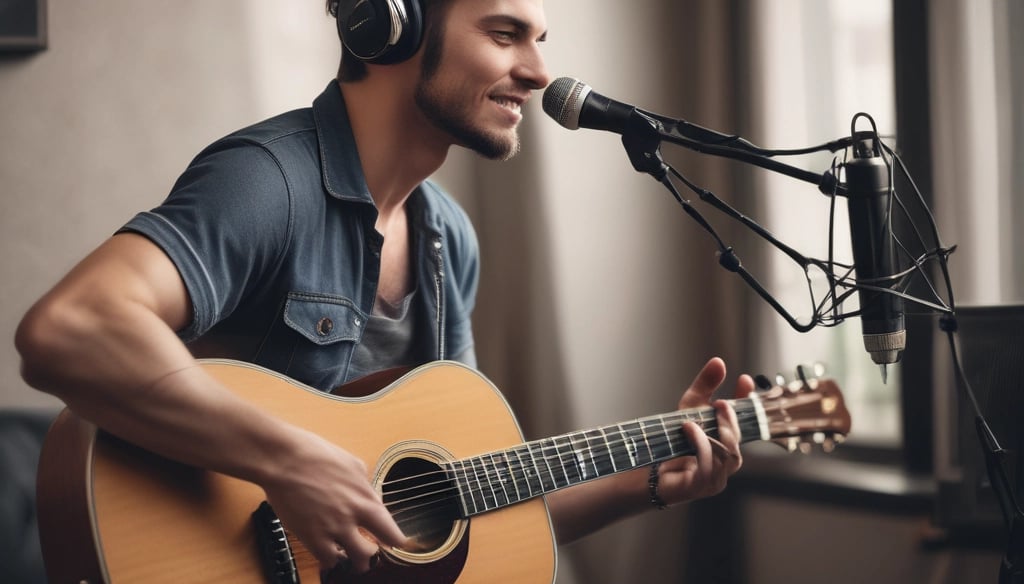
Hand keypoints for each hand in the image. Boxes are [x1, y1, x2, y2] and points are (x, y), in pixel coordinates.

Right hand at [259, 433, 407, 576]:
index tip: (396, 543)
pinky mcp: (311, 536)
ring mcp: (332, 528)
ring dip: (355, 561)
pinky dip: (331, 559)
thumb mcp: (352, 463)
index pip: (390, 530)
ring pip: (353, 560)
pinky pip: (327, 559)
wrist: (283, 459)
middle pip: (373, 551)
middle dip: (373, 555)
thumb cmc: (315, 454)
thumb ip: (363, 484)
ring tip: (352, 558)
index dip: (395, 540)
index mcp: (365, 497)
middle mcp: (352, 516)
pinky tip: (329, 552)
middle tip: (371, 554)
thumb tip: (367, 493)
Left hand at [655, 357, 753, 505]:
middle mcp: (726, 462)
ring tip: (694, 421)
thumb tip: (719, 361)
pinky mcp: (701, 487)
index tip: (744, 379)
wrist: (649, 469)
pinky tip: (690, 432)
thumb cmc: (673, 440)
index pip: (746, 422)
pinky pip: (709, 469)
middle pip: (738, 443)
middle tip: (721, 404)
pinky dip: (701, 447)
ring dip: (715, 436)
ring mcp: (716, 477)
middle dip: (731, 422)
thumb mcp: (689, 407)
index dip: (748, 402)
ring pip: (728, 457)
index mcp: (728, 442)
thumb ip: (705, 386)